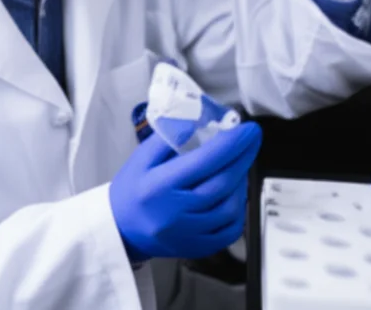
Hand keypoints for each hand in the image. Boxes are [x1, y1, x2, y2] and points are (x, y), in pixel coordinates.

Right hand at [109, 122, 261, 261]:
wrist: (120, 229)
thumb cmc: (131, 189)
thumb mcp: (141, 158)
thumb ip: (170, 138)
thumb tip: (202, 121)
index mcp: (159, 186)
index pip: (204, 162)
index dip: (230, 144)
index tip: (248, 129)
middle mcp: (176, 212)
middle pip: (221, 184)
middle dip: (242, 158)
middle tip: (251, 140)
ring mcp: (189, 234)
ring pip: (230, 208)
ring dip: (241, 183)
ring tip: (238, 166)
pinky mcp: (198, 248)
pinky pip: (230, 230)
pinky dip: (239, 209)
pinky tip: (234, 193)